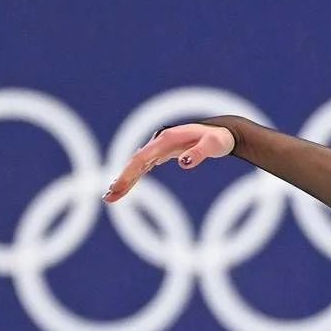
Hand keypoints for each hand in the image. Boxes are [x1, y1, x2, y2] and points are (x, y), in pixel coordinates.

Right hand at [103, 123, 235, 203]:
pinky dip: (134, 175)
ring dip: (125, 179)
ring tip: (111, 196)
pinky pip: (145, 165)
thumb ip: (199, 153)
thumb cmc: (218, 139)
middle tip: (108, 198)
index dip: (128, 174)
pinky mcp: (163, 152)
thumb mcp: (214, 145)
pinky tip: (126, 185)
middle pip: (135, 162)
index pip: (141, 159)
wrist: (222, 132)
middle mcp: (160, 142)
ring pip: (138, 164)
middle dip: (122, 180)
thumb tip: (183, 162)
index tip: (117, 188)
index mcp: (167, 140)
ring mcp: (160, 147)